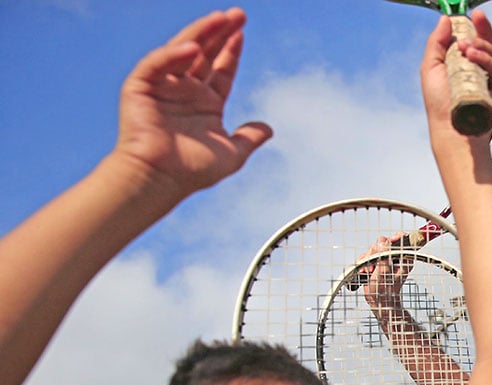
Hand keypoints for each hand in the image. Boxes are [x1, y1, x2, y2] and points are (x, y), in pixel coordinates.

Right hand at [114, 8, 270, 199]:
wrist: (160, 180)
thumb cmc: (192, 171)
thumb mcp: (231, 154)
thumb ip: (249, 138)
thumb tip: (269, 129)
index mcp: (205, 103)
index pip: (221, 69)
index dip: (232, 51)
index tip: (242, 32)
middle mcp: (185, 90)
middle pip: (205, 53)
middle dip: (221, 33)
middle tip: (238, 14)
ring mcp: (163, 86)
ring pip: (182, 50)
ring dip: (201, 32)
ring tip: (221, 17)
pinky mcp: (140, 87)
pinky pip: (157, 64)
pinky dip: (171, 55)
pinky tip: (191, 48)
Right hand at [359, 235, 416, 313]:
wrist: (378, 302)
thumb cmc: (385, 291)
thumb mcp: (385, 271)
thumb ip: (384, 254)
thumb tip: (383, 240)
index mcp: (403, 258)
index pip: (402, 239)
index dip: (393, 238)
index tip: (385, 243)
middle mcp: (395, 257)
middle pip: (383, 242)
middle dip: (374, 253)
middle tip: (374, 265)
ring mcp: (385, 259)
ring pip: (373, 249)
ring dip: (368, 260)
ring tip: (369, 271)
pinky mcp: (377, 262)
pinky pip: (367, 256)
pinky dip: (363, 263)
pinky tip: (365, 272)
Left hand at [420, 11, 491, 140]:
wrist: (450, 126)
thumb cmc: (438, 103)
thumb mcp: (430, 66)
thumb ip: (436, 42)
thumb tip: (445, 19)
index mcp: (463, 62)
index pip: (473, 39)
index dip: (475, 26)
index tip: (474, 15)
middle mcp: (478, 69)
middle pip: (487, 43)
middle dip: (482, 31)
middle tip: (472, 26)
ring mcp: (489, 78)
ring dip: (480, 46)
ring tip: (466, 49)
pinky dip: (485, 59)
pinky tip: (474, 57)